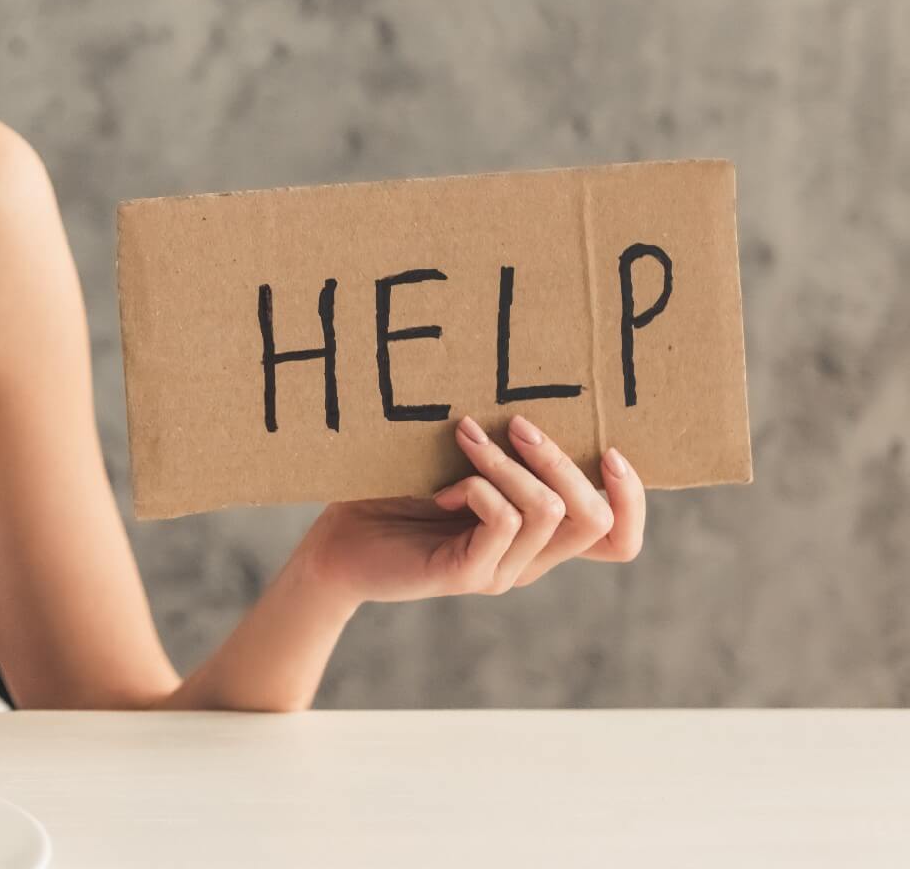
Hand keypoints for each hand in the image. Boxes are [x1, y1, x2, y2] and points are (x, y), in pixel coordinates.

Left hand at [301, 414, 645, 606]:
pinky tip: (444, 486)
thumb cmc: (394, 493)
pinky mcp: (467, 575)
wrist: (334, 544)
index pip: (617, 537)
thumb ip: (501, 447)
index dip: (633, 499)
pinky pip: (504, 523)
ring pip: (548, 513)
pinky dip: (481, 488)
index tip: (610, 450)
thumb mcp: (457, 461)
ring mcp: (501, 571)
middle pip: (595, 519)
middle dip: (562, 460)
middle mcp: (529, 559)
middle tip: (518, 423)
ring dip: (508, 464)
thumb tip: (531, 393)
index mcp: (537, 534)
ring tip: (466, 436)